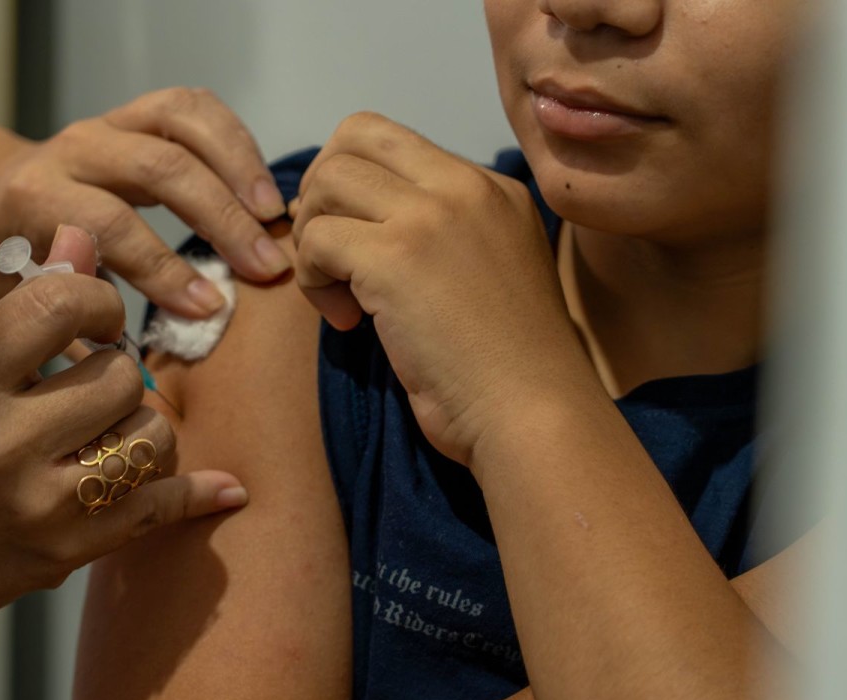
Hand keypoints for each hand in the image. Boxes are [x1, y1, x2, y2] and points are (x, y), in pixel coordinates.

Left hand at [0, 87, 291, 316]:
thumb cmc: (14, 268)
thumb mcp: (26, 305)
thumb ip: (76, 332)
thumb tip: (135, 377)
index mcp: (36, 199)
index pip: (111, 225)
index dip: (164, 269)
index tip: (211, 309)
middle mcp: (72, 149)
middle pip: (159, 167)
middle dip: (221, 219)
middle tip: (266, 268)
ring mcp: (108, 123)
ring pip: (182, 120)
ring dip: (238, 168)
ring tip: (276, 217)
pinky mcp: (136, 113)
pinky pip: (194, 108)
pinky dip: (236, 141)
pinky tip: (262, 188)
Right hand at [0, 227, 247, 632]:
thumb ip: (21, 314)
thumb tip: (83, 238)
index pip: (58, 305)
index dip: (95, 297)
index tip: (93, 313)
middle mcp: (4, 446)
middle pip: (120, 376)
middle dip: (117, 369)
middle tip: (94, 381)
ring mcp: (41, 507)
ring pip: (151, 437)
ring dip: (140, 424)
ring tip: (106, 430)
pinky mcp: (68, 554)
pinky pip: (159, 510)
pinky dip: (197, 494)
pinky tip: (226, 486)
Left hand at [291, 112, 587, 466]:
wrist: (532, 414)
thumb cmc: (508, 368)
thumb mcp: (488, 272)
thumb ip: (440, 235)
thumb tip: (354, 220)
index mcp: (492, 188)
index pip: (393, 141)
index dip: (352, 182)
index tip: (353, 241)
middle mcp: (465, 185)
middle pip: (353, 137)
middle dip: (321, 194)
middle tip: (331, 257)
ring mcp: (431, 216)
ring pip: (327, 182)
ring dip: (314, 240)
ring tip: (341, 297)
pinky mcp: (395, 257)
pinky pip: (315, 240)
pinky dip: (313, 282)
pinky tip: (348, 322)